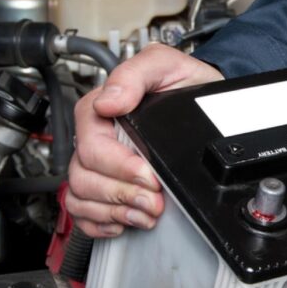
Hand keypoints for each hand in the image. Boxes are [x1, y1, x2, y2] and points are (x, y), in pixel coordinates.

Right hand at [66, 44, 223, 237]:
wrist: (205, 102)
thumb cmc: (184, 83)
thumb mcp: (166, 64)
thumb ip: (136, 74)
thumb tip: (110, 101)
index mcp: (101, 110)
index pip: (91, 146)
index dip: (119, 166)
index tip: (148, 175)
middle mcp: (97, 138)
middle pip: (84, 177)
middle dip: (121, 194)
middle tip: (154, 200)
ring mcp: (99, 164)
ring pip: (81, 197)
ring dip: (115, 211)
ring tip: (146, 212)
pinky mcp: (107, 184)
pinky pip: (84, 212)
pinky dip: (101, 223)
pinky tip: (125, 220)